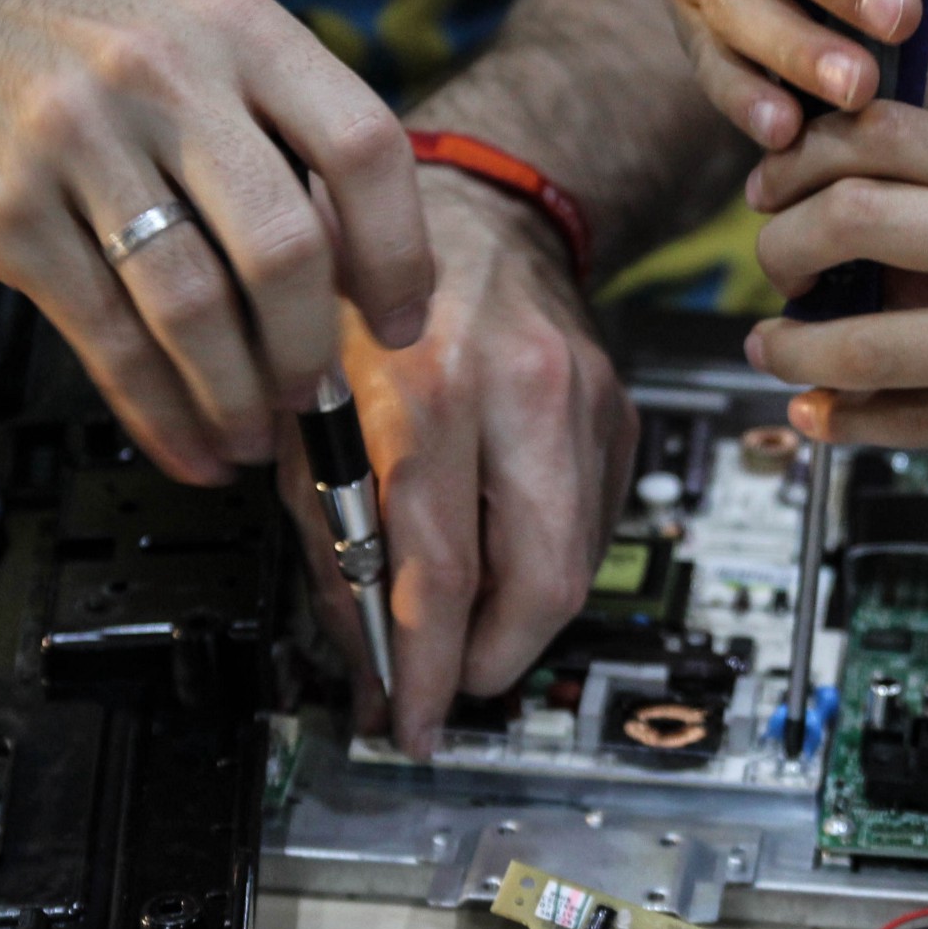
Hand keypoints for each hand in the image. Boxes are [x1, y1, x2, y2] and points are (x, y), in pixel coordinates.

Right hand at [0, 0, 434, 485]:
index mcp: (239, 29)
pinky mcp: (8, 209)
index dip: (399, 253)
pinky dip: (157, 410)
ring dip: (235, 397)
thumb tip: (356, 269)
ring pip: (195, 307)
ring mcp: (80, 140)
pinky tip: (183, 439)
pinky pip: (107, 337)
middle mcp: (166, 76)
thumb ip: (274, 127)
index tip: (400, 321)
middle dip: (311, 349)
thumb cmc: (64, 34)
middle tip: (312, 395)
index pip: (366, 148)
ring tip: (249, 434)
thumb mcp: (191, 31)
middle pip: (286, 247)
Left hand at [281, 169, 637, 755]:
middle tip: (447, 690)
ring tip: (462, 629)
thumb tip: (363, 649)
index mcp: (427, 387)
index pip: (438, 571)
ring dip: (515, 619)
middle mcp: (521, 392)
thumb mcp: (309, 407)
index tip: (407, 722)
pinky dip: (539, 560)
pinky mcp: (618, 414)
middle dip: (490, 662)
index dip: (424, 669)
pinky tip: (497, 551)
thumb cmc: (371, 297)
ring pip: (574, 565)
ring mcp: (585, 402)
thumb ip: (330, 530)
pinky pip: (589, 525)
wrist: (478, 205)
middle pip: (541, 585)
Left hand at [741, 104, 927, 475]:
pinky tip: (818, 420)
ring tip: (773, 350)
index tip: (774, 182)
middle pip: (856, 219)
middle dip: (782, 245)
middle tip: (770, 264)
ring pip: (868, 343)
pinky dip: (849, 424)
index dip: (805, 155)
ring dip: (794, 350)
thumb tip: (883, 225)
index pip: (890, 134)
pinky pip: (921, 426)